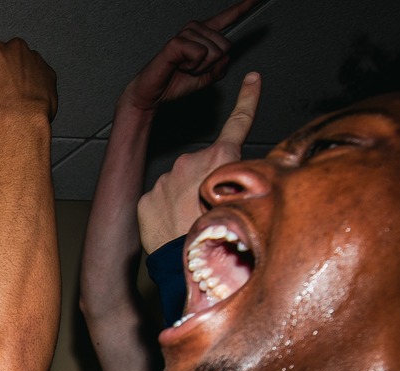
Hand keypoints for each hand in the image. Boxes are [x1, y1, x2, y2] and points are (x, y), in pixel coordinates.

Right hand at [0, 22, 57, 140]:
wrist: (21, 129)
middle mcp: (13, 51)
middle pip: (1, 55)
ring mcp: (33, 61)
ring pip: (21, 65)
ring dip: (15, 79)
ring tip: (10, 102)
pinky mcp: (48, 75)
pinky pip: (38, 77)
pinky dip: (32, 87)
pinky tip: (25, 102)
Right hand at [119, 1, 255, 114]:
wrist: (153, 94)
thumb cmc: (175, 83)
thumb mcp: (207, 78)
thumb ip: (220, 67)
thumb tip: (225, 56)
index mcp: (204, 35)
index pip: (228, 18)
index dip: (244, 7)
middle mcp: (196, 29)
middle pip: (225, 45)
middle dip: (212, 65)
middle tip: (192, 69)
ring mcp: (186, 33)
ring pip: (214, 52)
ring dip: (201, 68)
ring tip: (184, 68)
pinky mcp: (177, 42)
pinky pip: (201, 55)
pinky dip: (193, 67)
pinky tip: (179, 66)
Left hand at [138, 72, 259, 252]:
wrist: (187, 262)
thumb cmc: (222, 237)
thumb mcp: (249, 200)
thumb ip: (243, 177)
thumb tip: (238, 176)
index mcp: (222, 157)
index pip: (239, 122)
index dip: (248, 99)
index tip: (252, 79)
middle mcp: (192, 160)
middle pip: (203, 165)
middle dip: (206, 181)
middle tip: (210, 210)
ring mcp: (166, 178)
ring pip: (179, 183)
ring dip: (184, 198)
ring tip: (190, 223)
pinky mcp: (147, 197)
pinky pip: (159, 200)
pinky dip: (165, 211)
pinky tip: (172, 228)